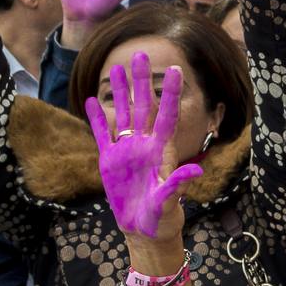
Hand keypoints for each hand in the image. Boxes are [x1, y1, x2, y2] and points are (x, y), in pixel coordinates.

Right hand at [84, 54, 204, 239]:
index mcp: (160, 151)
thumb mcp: (169, 203)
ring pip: (122, 115)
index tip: (175, 69)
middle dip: (142, 81)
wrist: (143, 231)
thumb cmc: (162, 219)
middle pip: (143, 107)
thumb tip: (194, 170)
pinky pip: (102, 135)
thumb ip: (177, 185)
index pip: (167, 116)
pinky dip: (96, 119)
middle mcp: (144, 145)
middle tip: (139, 54)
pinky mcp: (109, 161)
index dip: (170, 93)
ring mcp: (125, 151)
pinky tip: (91, 100)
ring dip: (119, 93)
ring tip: (115, 68)